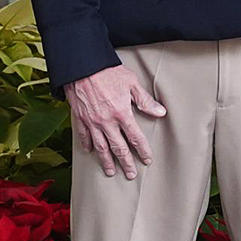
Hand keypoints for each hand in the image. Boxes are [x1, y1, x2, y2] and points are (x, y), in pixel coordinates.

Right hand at [66, 64, 166, 178]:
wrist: (82, 66)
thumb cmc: (108, 72)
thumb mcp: (131, 83)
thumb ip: (145, 100)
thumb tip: (161, 112)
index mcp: (122, 113)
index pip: (135, 138)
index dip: (143, 150)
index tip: (147, 160)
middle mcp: (107, 122)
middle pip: (118, 147)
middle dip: (126, 162)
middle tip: (131, 174)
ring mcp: (92, 122)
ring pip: (101, 147)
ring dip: (106, 161)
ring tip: (111, 172)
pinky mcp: (80, 118)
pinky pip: (84, 136)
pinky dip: (87, 145)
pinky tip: (90, 152)